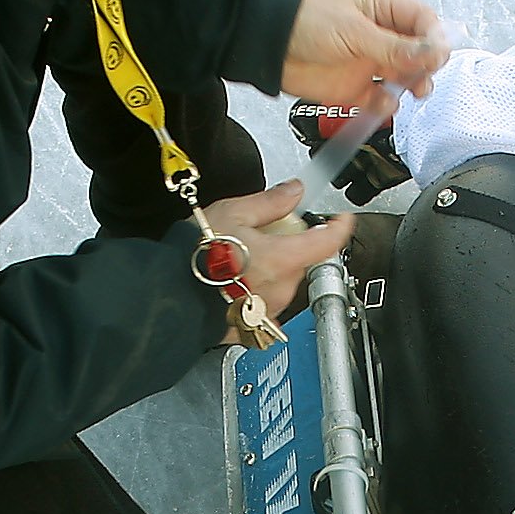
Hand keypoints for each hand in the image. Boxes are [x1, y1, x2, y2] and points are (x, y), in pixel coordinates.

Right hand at [204, 180, 351, 330]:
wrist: (174, 297)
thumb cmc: (198, 259)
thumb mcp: (233, 214)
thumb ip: (271, 202)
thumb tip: (294, 191)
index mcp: (284, 259)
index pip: (330, 241)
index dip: (340, 225)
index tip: (340, 217)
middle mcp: (284, 287)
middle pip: (302, 258)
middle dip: (288, 244)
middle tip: (259, 234)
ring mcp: (272, 308)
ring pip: (284, 278)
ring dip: (271, 266)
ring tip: (238, 257)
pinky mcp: (257, 322)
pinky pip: (267, 298)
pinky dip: (258, 286)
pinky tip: (235, 280)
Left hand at [280, 0, 448, 112]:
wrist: (266, 44)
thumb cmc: (304, 20)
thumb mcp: (354, 29)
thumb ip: (393, 46)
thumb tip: (431, 51)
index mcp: (382, 9)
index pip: (422, 21)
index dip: (435, 37)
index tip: (438, 53)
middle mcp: (379, 36)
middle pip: (419, 52)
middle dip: (427, 65)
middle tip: (426, 76)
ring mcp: (367, 62)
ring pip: (403, 78)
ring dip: (411, 86)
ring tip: (412, 91)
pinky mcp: (354, 88)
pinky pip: (379, 100)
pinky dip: (385, 106)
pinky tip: (383, 104)